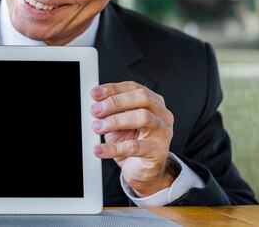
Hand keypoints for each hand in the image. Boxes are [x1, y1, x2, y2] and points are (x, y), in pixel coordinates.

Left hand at [91, 82, 174, 196]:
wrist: (142, 169)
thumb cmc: (132, 141)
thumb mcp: (119, 122)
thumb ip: (111, 112)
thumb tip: (96, 104)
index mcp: (153, 102)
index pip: (134, 88)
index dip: (113, 89)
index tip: (95, 93)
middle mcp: (161, 114)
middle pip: (142, 98)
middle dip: (116, 102)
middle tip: (96, 110)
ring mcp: (163, 132)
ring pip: (143, 118)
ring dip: (115, 120)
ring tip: (98, 127)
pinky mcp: (158, 151)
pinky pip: (135, 147)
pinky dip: (114, 148)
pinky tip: (100, 149)